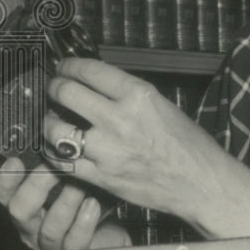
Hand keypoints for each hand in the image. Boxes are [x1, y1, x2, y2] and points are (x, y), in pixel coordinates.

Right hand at [0, 157, 130, 249]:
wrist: (109, 236)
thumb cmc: (85, 202)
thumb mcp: (69, 181)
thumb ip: (58, 166)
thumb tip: (58, 136)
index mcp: (26, 208)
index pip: (5, 195)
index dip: (6, 180)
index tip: (15, 161)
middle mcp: (32, 228)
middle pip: (20, 211)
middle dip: (37, 185)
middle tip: (55, 167)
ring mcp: (52, 244)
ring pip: (50, 228)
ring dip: (65, 202)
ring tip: (81, 185)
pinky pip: (75, 241)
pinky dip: (84, 222)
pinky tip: (93, 204)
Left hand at [42, 58, 224, 229]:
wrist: (202, 183)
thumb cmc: (190, 146)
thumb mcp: (163, 105)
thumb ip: (129, 94)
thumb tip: (98, 84)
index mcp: (139, 96)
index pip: (89, 70)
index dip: (69, 65)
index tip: (64, 67)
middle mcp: (120, 119)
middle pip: (66, 93)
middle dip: (54, 87)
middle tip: (53, 89)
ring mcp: (108, 150)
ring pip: (55, 130)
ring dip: (47, 122)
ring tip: (51, 120)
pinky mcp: (102, 177)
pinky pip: (63, 162)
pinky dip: (55, 153)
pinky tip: (58, 148)